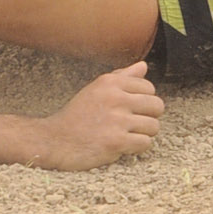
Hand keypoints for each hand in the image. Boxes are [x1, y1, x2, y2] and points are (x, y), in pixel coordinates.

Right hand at [39, 62, 163, 169]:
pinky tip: (123, 146)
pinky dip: (137, 148)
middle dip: (149, 117)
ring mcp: (116, 120)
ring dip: (143, 134)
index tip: (129, 109)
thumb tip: (143, 65)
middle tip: (133, 124)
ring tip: (127, 135)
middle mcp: (115, 98)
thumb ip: (122, 76)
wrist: (55, 140)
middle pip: (157, 106)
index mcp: (111, 82)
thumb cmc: (77, 115)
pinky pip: (145, 143)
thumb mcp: (96, 89)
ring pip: (154, 126)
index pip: (149, 87)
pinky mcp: (116, 142)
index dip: (143, 100)